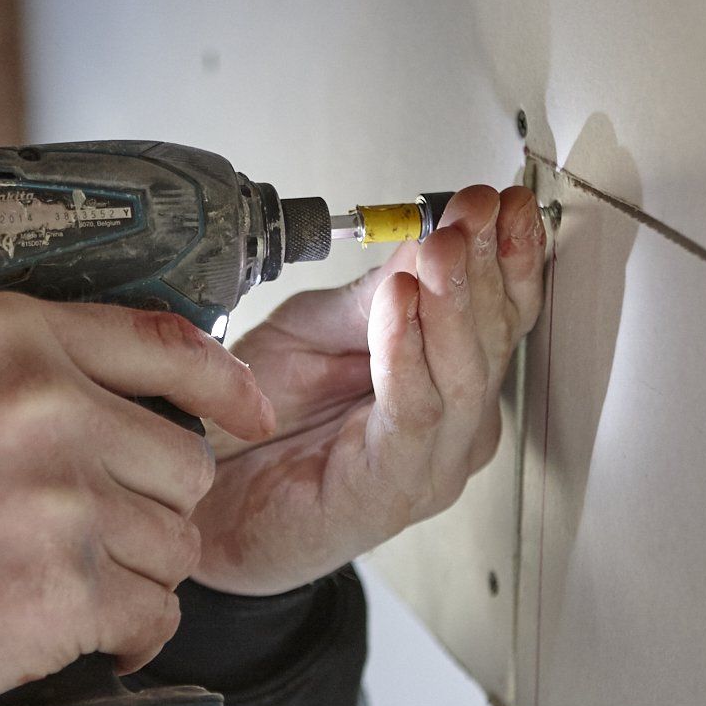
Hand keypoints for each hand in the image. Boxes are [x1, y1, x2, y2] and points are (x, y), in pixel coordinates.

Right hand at [0, 292, 274, 705]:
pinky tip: (78, 630)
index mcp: (18, 339)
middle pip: (186, 462)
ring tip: (64, 578)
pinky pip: (156, 613)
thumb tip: (156, 386)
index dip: (225, 387)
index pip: (167, 345)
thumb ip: (42, 365)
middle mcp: (50, 406)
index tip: (250, 413)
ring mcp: (65, 498)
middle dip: (150, 506)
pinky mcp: (71, 586)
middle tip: (86, 531)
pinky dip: (129, 636)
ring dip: (136, 574)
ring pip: (176, 544)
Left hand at [190, 185, 545, 594]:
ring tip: (442, 250)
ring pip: (465, 377)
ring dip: (455, 304)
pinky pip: (413, 417)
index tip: (498, 198)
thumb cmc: (255, 429)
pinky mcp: (388, 492)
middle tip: (472, 212)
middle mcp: (452, 426)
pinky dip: (407, 358)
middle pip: (494, 339)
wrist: (199, 507)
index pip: (501, 311)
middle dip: (484, 264)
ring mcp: (429, 464)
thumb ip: (370, 298)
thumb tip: (426, 236)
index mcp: (445, 382)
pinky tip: (401, 309)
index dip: (507, 253)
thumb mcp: (310, 334)